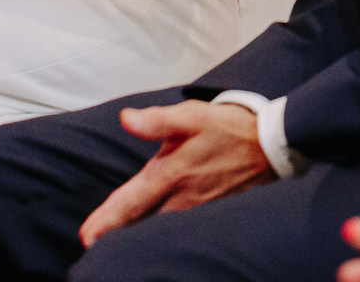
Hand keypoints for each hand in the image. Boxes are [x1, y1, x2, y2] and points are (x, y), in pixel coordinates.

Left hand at [78, 100, 270, 247]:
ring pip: (160, 228)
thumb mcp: (192, 116)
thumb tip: (126, 119)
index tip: (86, 236)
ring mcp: (197, 211)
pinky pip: (180, 229)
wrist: (272, 146)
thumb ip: (156, 121)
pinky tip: (155, 232)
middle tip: (93, 243)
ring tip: (117, 242)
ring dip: (138, 234)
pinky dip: (162, 234)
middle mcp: (182, 198)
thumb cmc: (230, 129)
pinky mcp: (211, 215)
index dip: (106, 220)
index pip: (131, 203)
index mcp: (171, 173)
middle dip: (116, 234)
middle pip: (141, 224)